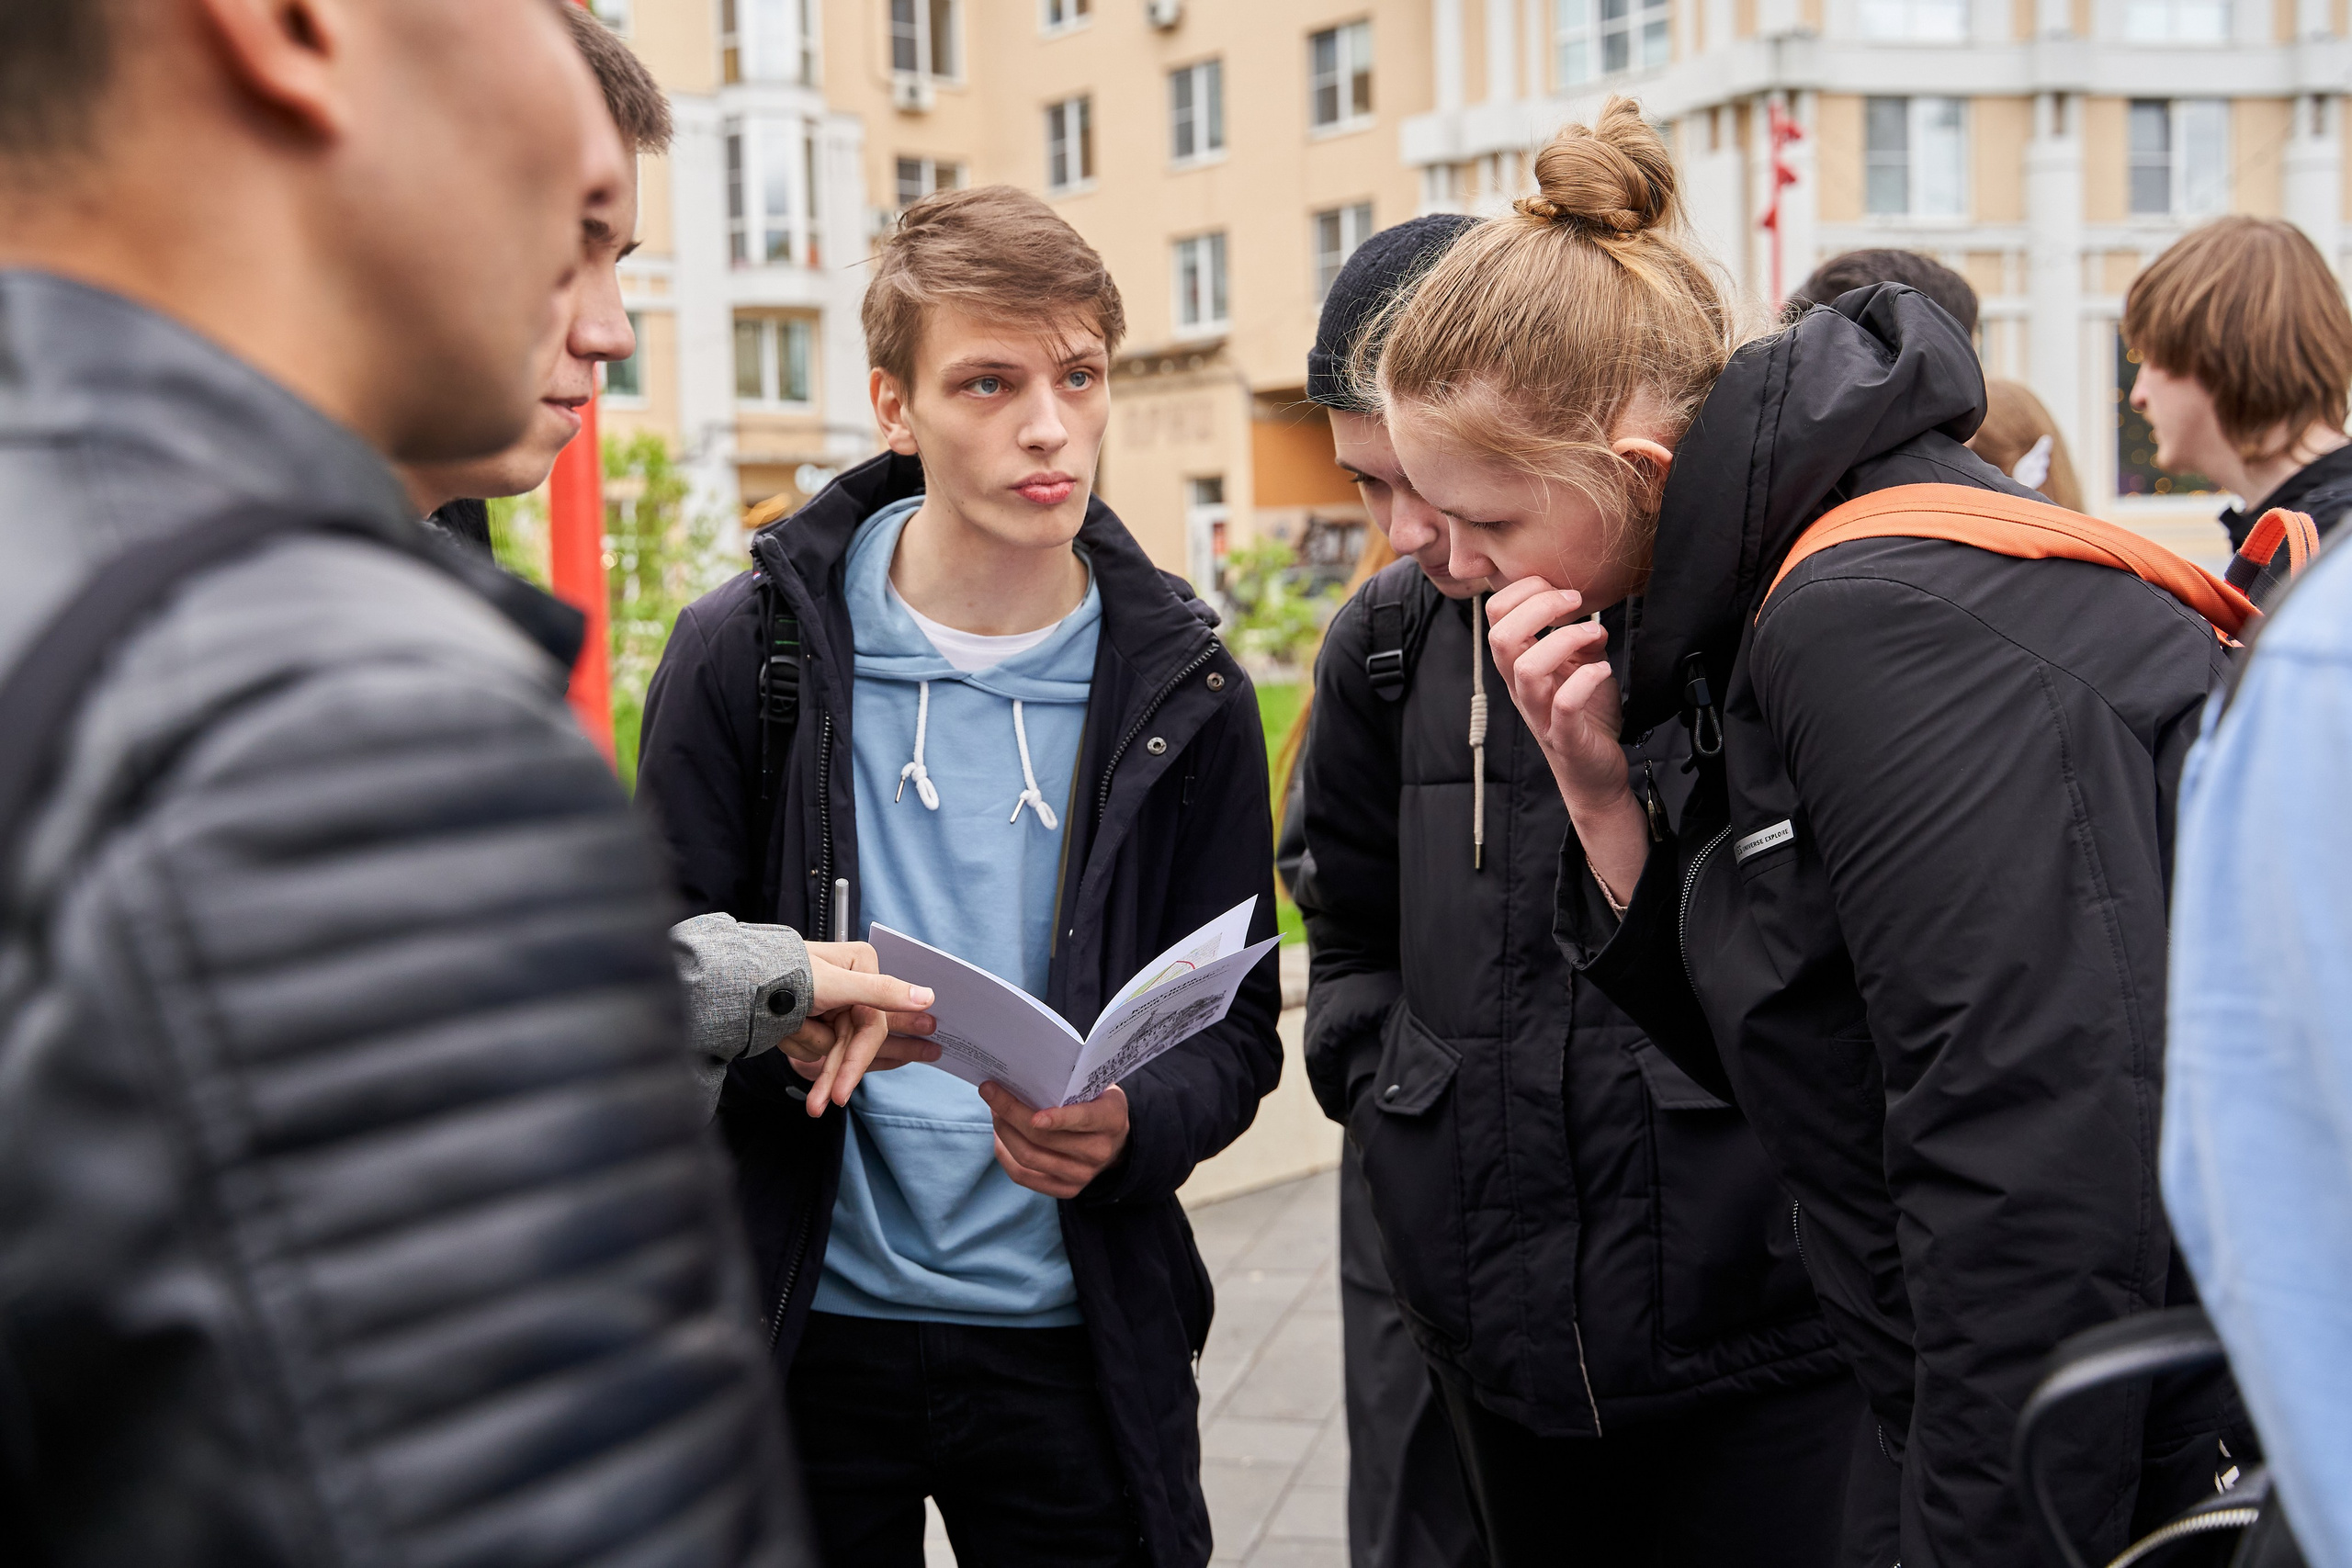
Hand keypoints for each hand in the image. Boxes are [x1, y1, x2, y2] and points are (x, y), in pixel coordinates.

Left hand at [780, 941, 938, 1116]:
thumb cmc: (782, 972)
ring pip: (834, 1048)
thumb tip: (927, 997)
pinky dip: (799, 1045)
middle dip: (833, 1074)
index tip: (842, 1093)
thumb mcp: (833, 984)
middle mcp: (853, 984)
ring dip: (810, 1058)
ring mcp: (833, 1001)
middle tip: (818, 1106)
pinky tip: (783, 1035)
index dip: (856, 1061)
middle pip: (853, 1041)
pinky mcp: (816, 1013)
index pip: (871, 1025)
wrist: (735, 977)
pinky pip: (818, 1044)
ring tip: (805, 1093)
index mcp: (863, 966)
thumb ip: (881, 991)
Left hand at [977, 1082, 1130, 1199]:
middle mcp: (1099, 1152)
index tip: (1032, 1114)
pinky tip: (1000, 1135)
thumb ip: (1070, 1083)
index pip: (1084, 1119)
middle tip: (991, 1092)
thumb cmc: (1097, 1103)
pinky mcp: (1065, 1190)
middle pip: (1044, 1139)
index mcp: (1111, 1119)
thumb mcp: (1096, 1086)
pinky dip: (1004, 1154)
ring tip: (994, 1111)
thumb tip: (1022, 1076)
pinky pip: (1022, 1176)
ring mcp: (1082, 1175)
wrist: (1116, 1141)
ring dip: (1004, 1131)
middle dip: (1011, 1113)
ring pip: (1029, 1157)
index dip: (1057, 1119)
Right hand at [1484, 578, 1648, 904]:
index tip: (1560, 588)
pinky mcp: (1564, 737)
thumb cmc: (1585, 719)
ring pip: (1525, 669)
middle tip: (1575, 602)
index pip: (1495, 617)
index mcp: (1518, 667)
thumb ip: (1579, 640)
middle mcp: (1521, 689)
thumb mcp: (1581, 668)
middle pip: (1501, 637)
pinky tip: (1602, 670)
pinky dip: (1584, 680)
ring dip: (1563, 640)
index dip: (1522, 591)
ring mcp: (1540, 714)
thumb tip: (1589, 617)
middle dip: (1538, 607)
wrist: (1595, 774)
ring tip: (1593, 633)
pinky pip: (1563, 706)